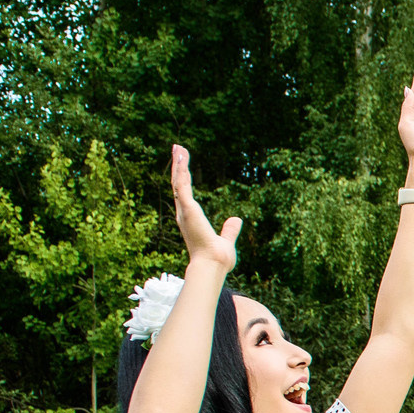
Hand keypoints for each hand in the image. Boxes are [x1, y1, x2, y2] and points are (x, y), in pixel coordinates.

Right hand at [169, 145, 239, 269]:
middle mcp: (183, 213)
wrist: (213, 265)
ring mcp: (184, 210)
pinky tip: (181, 157)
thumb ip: (230, 230)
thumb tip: (236, 219)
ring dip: (178, 163)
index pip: (184, 194)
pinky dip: (181, 170)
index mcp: (190, 219)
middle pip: (178, 184)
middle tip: (176, 149)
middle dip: (178, 166)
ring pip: (178, 181)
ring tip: (178, 147)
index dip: (183, 179)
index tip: (182, 165)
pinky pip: (182, 184)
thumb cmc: (217, 258)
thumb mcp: (226, 240)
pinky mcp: (188, 208)